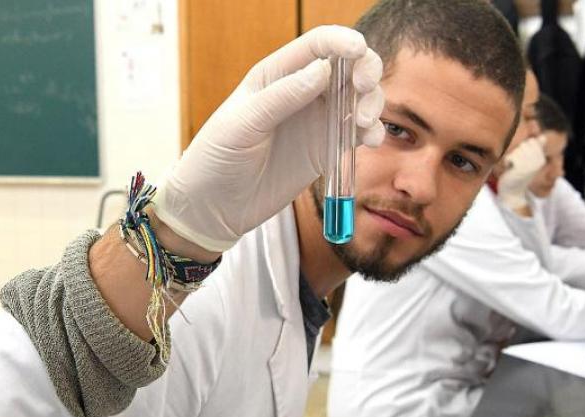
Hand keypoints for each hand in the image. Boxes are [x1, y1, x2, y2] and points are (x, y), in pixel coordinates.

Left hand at [152, 25, 384, 252]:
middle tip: (364, 89)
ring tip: (362, 124)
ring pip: (358, 98)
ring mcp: (315, 121)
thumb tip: (322, 70)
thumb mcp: (241, 125)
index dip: (342, 41)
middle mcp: (300, 92)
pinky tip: (369, 141)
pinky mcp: (325, 150)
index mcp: (275, 75)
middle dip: (366, 70)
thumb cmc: (216, 159)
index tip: (358, 51)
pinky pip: (356, 134)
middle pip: (347, 67)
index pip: (317, 45)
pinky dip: (370, 132)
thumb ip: (281, 98)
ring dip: (371, 103)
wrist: (212, 207)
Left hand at [497, 135, 546, 210]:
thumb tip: (543, 137)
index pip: (532, 141)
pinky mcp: (521, 168)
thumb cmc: (517, 174)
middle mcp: (539, 161)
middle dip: (517, 152)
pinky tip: (509, 169)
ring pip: (518, 149)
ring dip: (512, 157)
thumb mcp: (528, 161)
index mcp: (541, 159)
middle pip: (525, 144)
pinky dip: (507, 161)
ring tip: (513, 167)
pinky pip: (511, 156)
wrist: (512, 193)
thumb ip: (534, 149)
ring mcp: (530, 165)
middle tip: (516, 164)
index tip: (521, 160)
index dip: (522, 148)